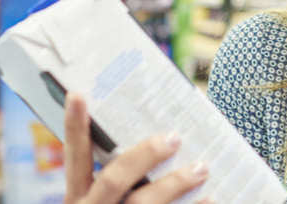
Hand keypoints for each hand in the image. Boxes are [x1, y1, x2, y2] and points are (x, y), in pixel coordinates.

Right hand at [64, 93, 210, 203]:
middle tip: (173, 136)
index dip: (74, 127)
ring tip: (202, 167)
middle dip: (144, 154)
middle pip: (114, 179)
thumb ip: (114, 180)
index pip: (75, 158)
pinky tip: (212, 199)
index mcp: (78, 199)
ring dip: (175, 184)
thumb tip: (156, 139)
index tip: (79, 94)